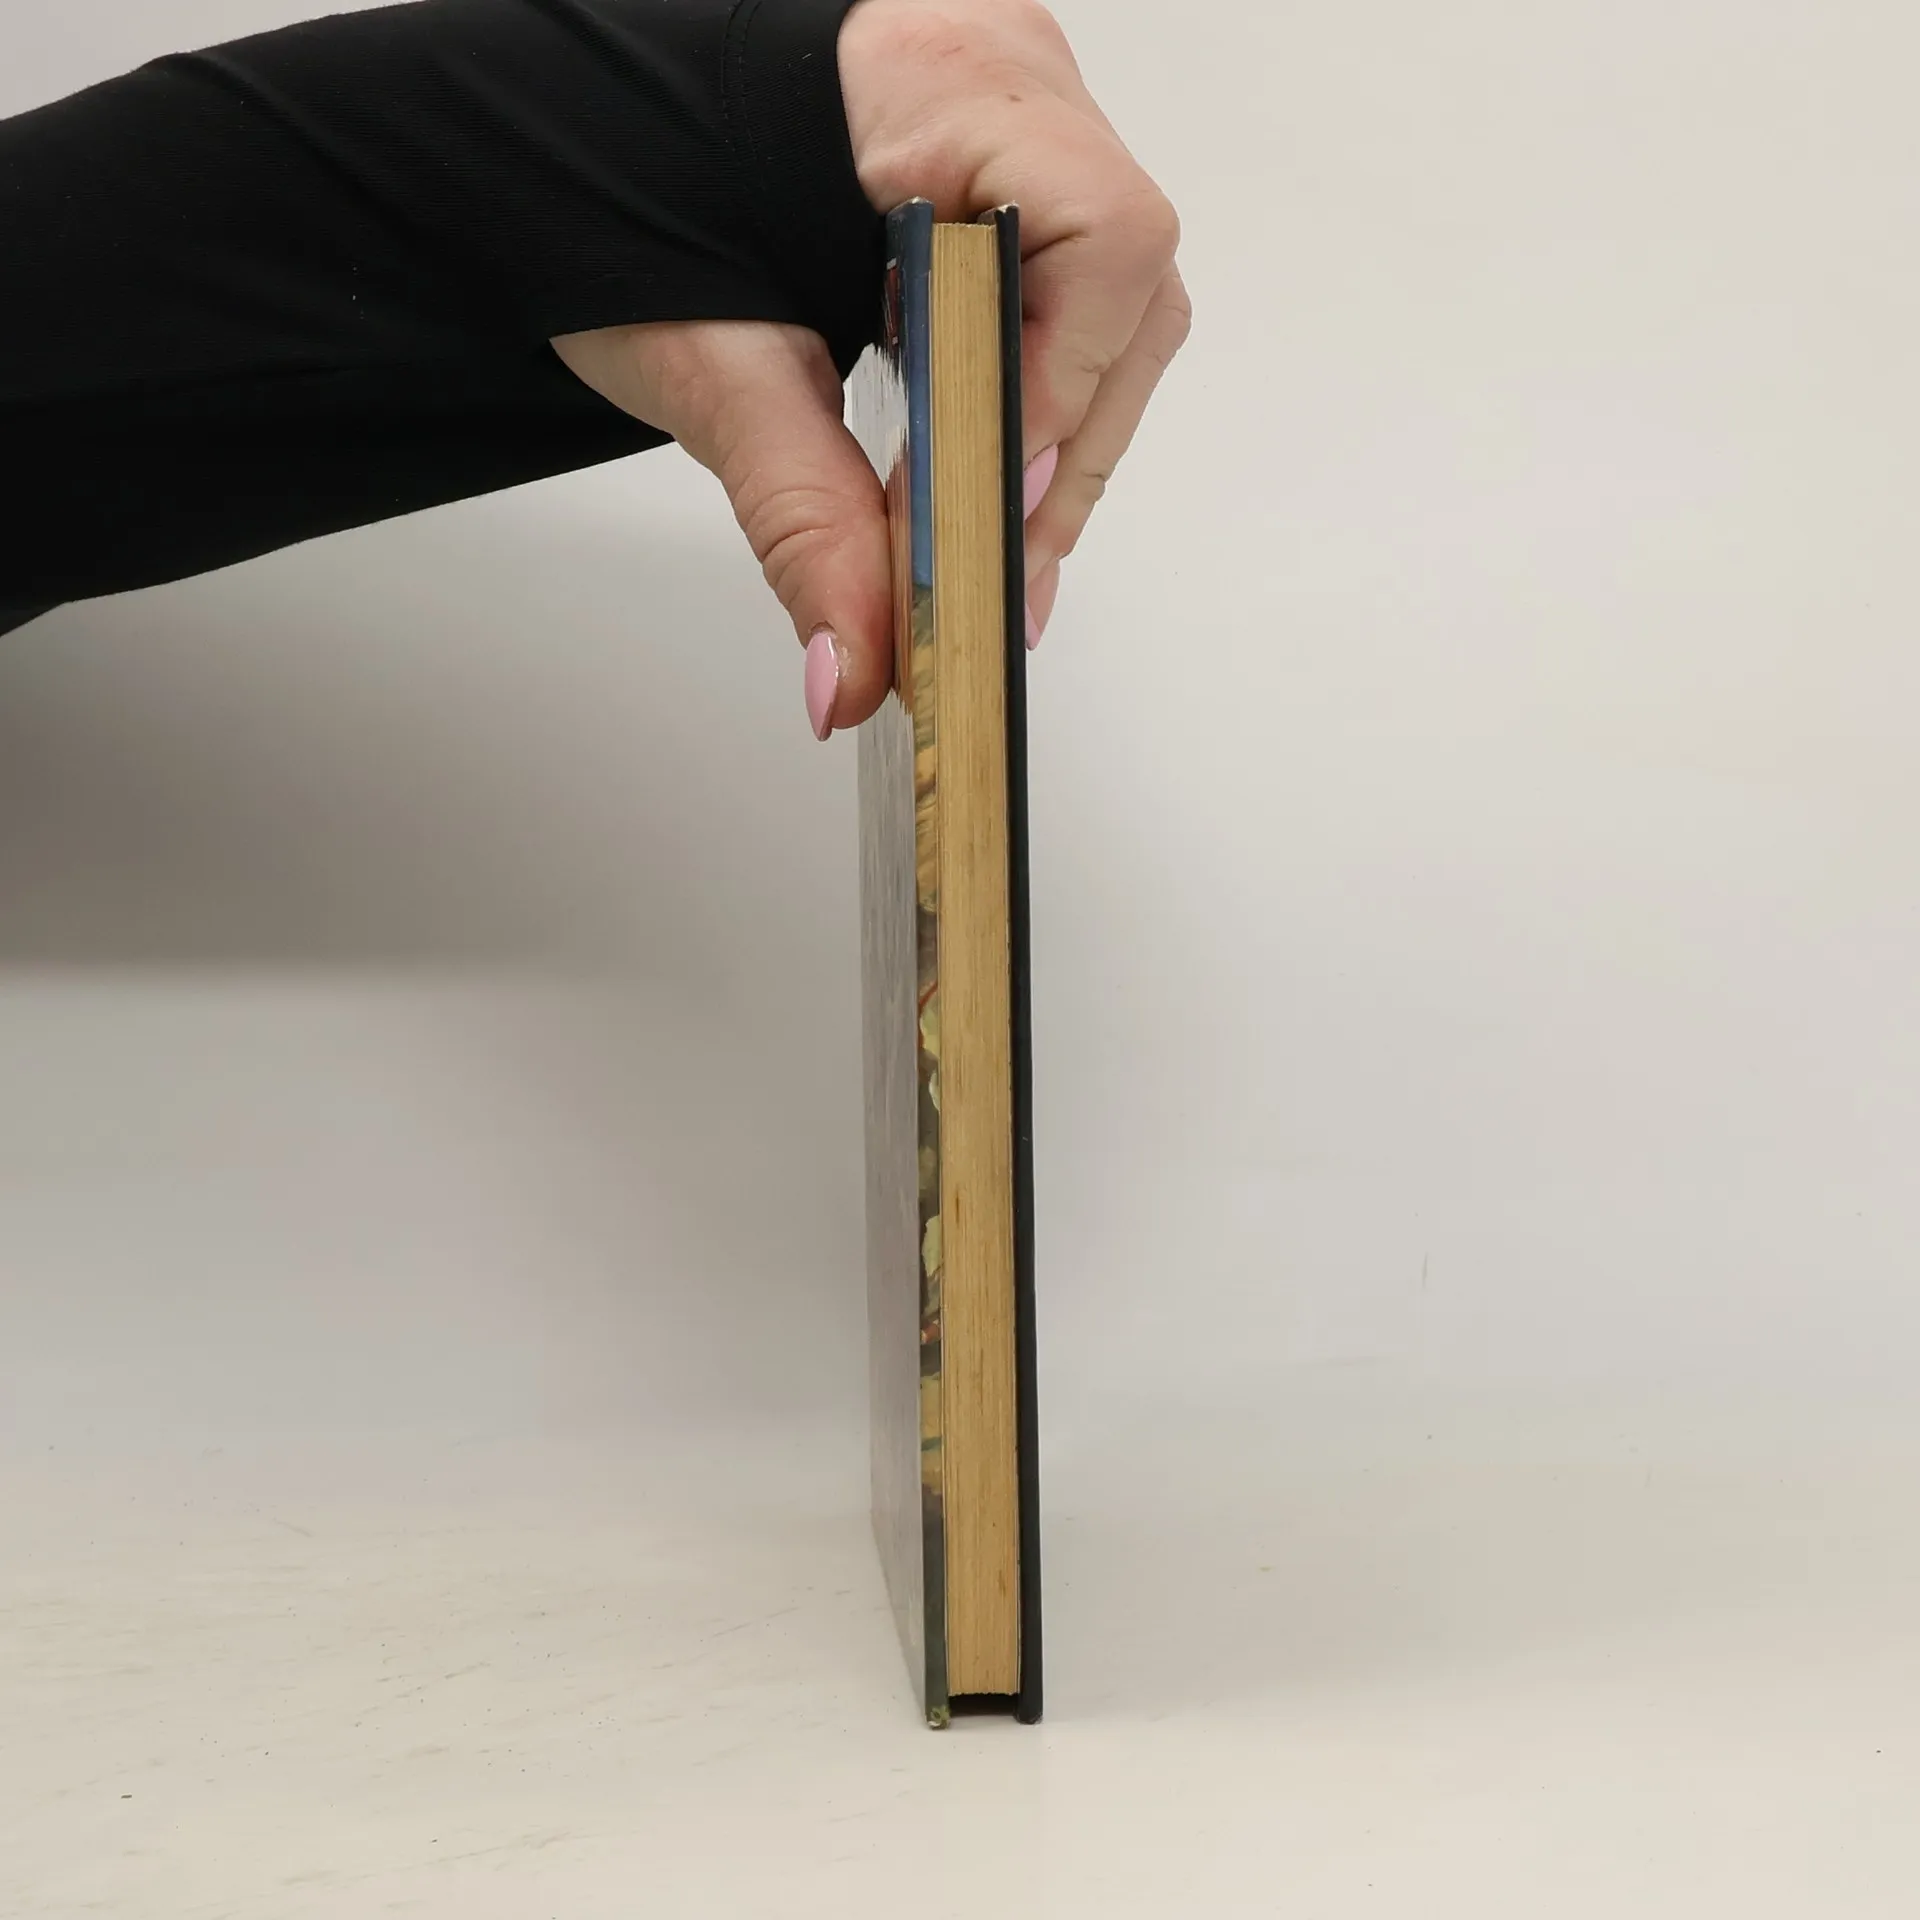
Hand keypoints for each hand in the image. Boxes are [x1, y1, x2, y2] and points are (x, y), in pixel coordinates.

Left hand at [553, 0, 1188, 737]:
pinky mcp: (1000, 175)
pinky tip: (988, 493)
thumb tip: (857, 668)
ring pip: (1114, 309)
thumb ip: (798, 519)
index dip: (1059, 396)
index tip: (990, 521)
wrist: (552, 138)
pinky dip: (1034, 411)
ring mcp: (1016, 123)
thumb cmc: (606, 192)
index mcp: (934, 82)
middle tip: (996, 584)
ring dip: (1061, 450)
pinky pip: (1066, 302)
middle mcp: (1006, 82)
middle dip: (1065, 455)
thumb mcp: (706, 364)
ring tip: (994, 564)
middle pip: (1125, 291)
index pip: (1096, 237)